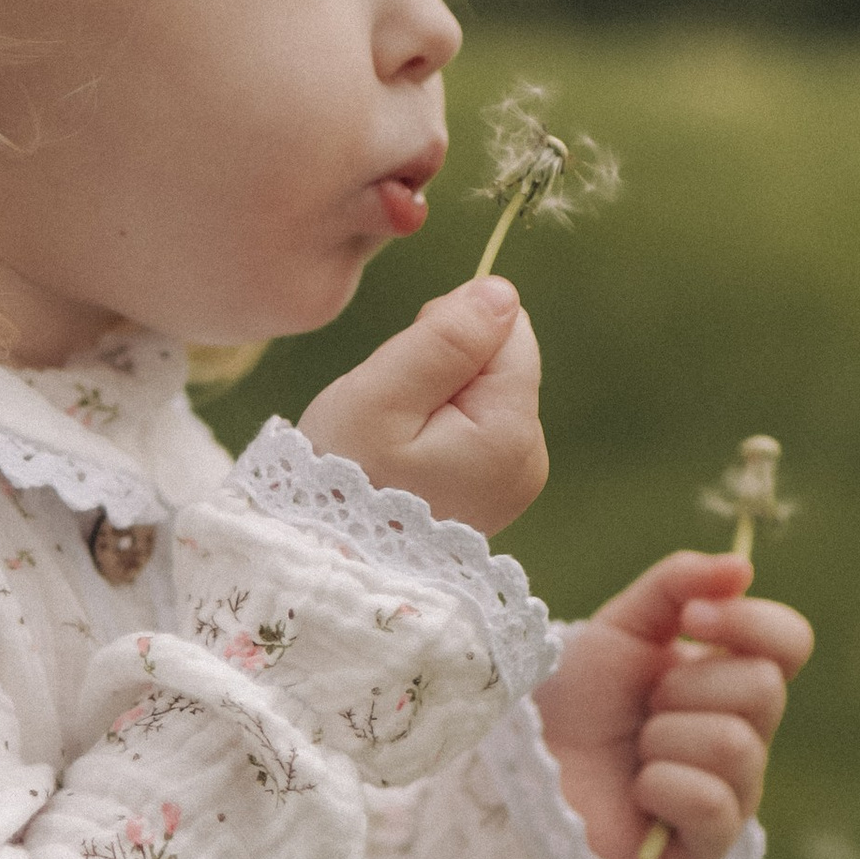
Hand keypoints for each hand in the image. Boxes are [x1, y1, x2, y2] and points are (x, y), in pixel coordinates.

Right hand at [299, 277, 545, 538]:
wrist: (329, 565)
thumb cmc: (343, 479)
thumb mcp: (382, 397)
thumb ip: (446, 339)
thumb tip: (503, 293)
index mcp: (512, 433)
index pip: (509, 330)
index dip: (451, 330)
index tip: (403, 371)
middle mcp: (530, 459)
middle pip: (499, 361)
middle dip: (443, 367)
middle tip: (391, 413)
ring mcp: (514, 480)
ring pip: (482, 393)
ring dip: (435, 399)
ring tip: (393, 442)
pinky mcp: (494, 492)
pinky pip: (472, 428)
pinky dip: (436, 430)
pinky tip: (405, 463)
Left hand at [534, 553, 812, 858]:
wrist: (527, 764)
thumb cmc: (577, 698)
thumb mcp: (622, 625)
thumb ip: (678, 584)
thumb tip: (743, 566)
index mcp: (733, 676)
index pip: (790, 642)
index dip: (750, 624)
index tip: (691, 621)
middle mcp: (746, 732)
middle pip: (765, 690)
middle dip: (685, 688)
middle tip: (645, 704)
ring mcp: (733, 791)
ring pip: (735, 745)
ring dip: (665, 738)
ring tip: (635, 749)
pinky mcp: (708, 844)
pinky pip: (713, 804)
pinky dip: (662, 787)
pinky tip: (637, 792)